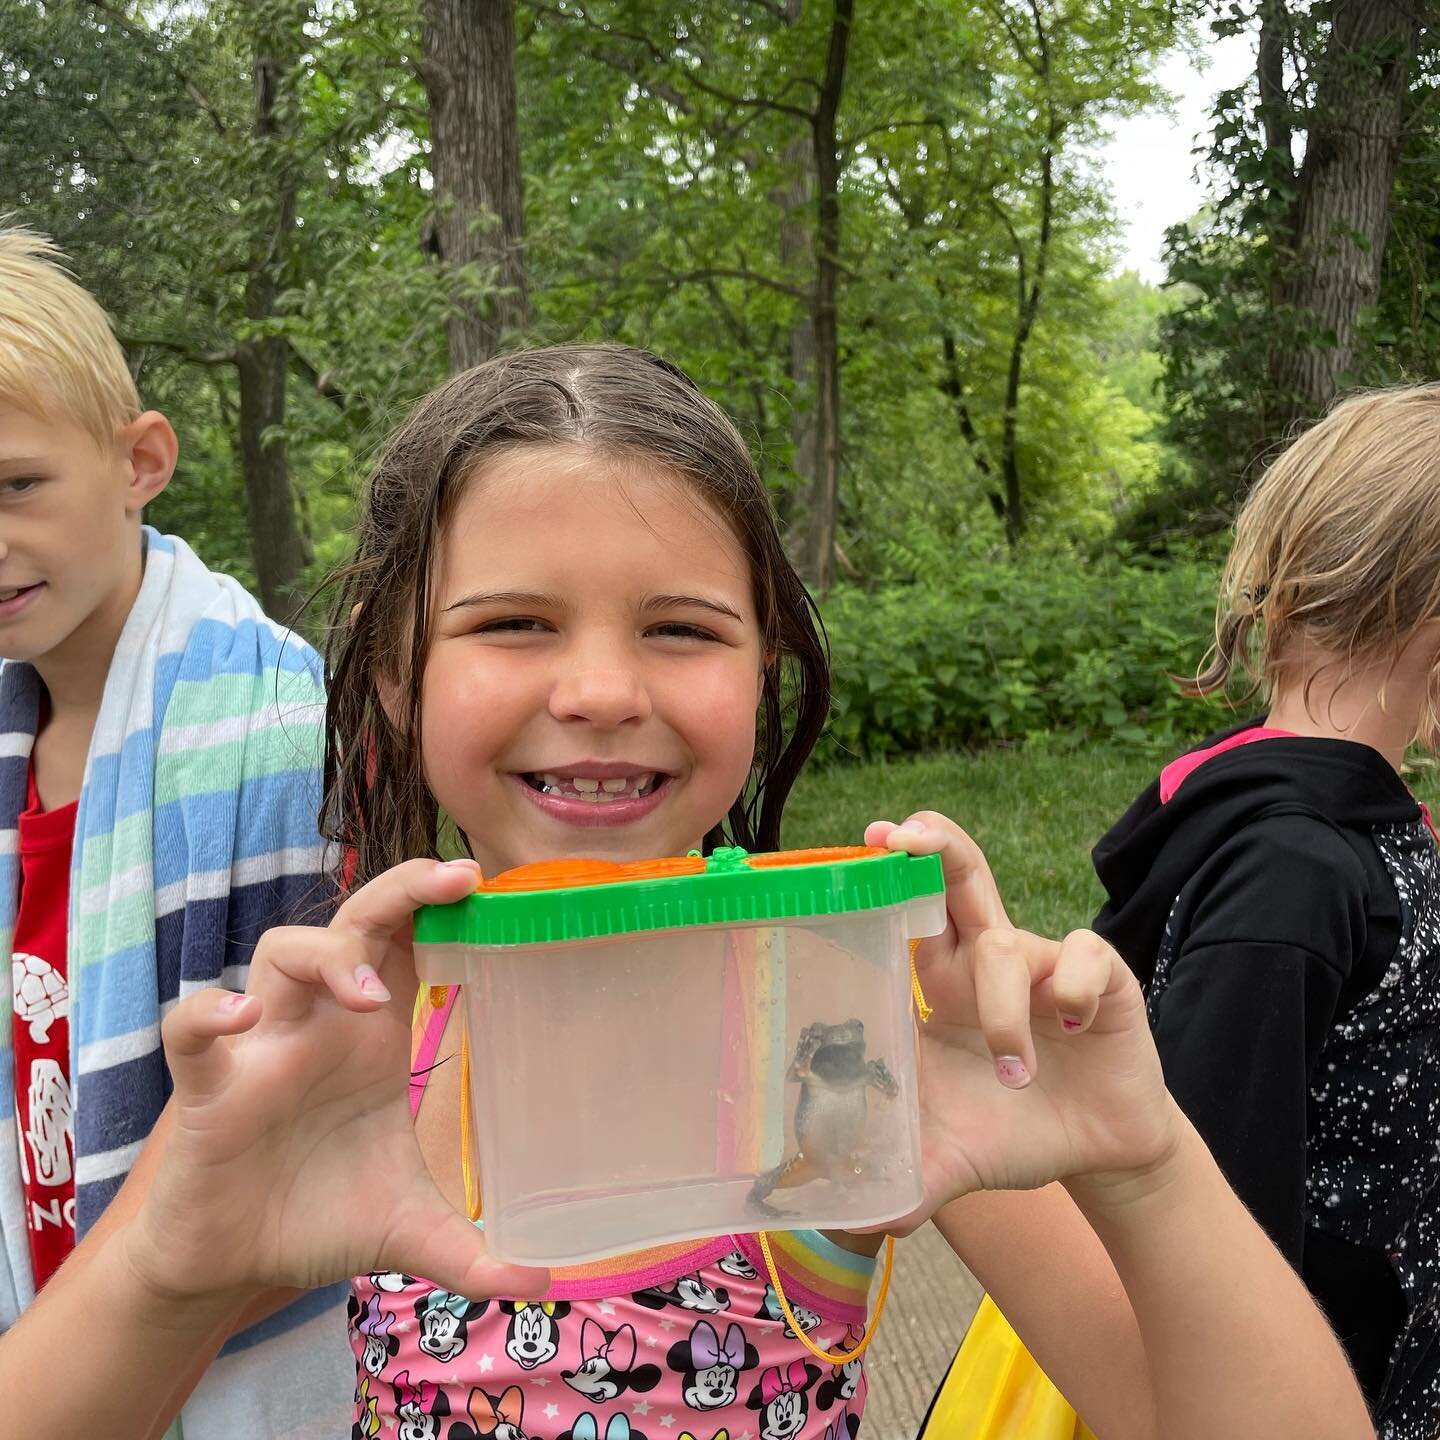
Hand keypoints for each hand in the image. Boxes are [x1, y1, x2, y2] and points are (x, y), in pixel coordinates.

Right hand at [121, 859, 547, 1306]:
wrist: (233, 1265)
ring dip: (326, 955)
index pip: (406, 941)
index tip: (485, 884)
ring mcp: (264, 1046)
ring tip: (368, 996)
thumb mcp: (407, 1230)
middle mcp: (323, 1024)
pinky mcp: (207, 1085)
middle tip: (452, 883)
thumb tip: (543, 1283)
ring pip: (280, 951)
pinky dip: (208, 1012)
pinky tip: (241, 1022)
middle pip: (353, 921)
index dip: (438, 904)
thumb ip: (471, 1253)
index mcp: (374, 1038)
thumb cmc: (319, 1216)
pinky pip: (190, 1026)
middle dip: (399, 891)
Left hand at [866, 813, 1182, 1225]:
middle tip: (902, 837)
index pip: (910, 907)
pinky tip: (1068, 1021)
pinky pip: (1080, 956)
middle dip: (933, 844)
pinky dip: (1068, 985)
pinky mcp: (1101, 977)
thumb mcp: (952, 1157)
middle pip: (959, 873)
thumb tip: (851, 1219)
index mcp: (943, 982)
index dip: (889, 873)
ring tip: (1013, 1074)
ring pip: (1006, 946)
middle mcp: (988, 958)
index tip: (865, 842)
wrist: (1096, 1155)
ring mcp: (1044, 961)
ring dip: (1000, 1013)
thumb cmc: (1012, 1132)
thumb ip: (906, 1177)